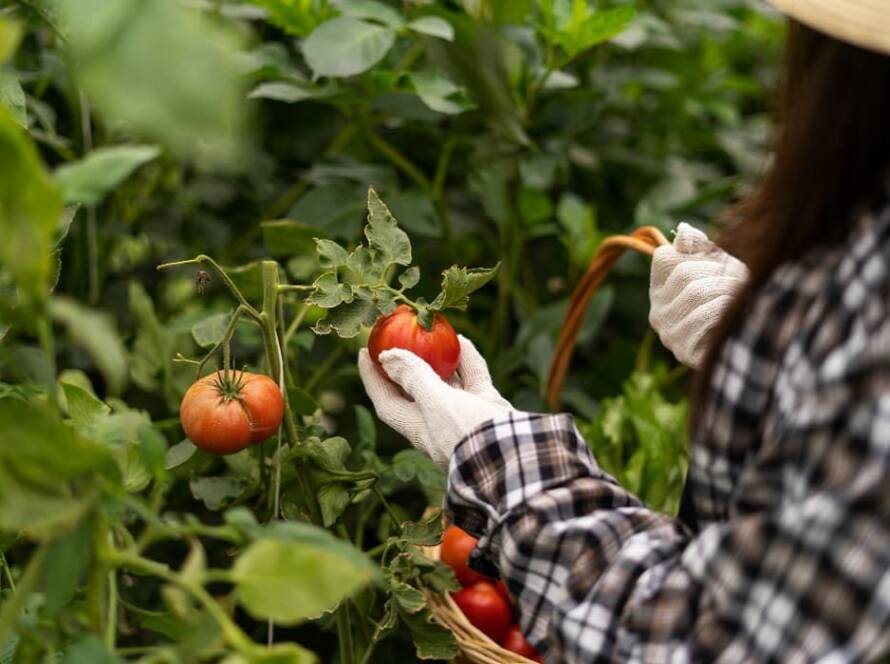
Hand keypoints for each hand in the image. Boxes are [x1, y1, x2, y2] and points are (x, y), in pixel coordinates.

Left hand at [358, 336, 512, 466]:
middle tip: (395, 336)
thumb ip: (414, 378)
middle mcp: (439, 424)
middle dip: (405, 365)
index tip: (364, 353)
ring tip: (429, 333)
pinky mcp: (488, 409)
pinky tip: (462, 340)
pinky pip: (473, 379)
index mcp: (419, 430)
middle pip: (415, 390)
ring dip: (437, 359)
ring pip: (446, 382)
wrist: (519, 456)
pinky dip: (467, 360)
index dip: (373, 379)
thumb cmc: (468, 433)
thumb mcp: (436, 404)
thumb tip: (386, 356)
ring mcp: (465, 416)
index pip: (387, 403)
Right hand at [649, 223, 748, 368]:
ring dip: (726, 290)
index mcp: (660, 291)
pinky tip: (735, 313)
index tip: (720, 260)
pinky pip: (703, 318)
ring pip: (695, 293)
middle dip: (718, 271)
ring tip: (741, 294)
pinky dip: (725, 310)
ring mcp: (668, 333)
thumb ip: (699, 249)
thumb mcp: (717, 269)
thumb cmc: (732, 302)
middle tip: (741, 277)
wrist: (747, 346)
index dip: (698, 253)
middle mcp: (657, 312)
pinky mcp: (683, 351)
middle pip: (684, 273)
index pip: (665, 257)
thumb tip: (683, 229)